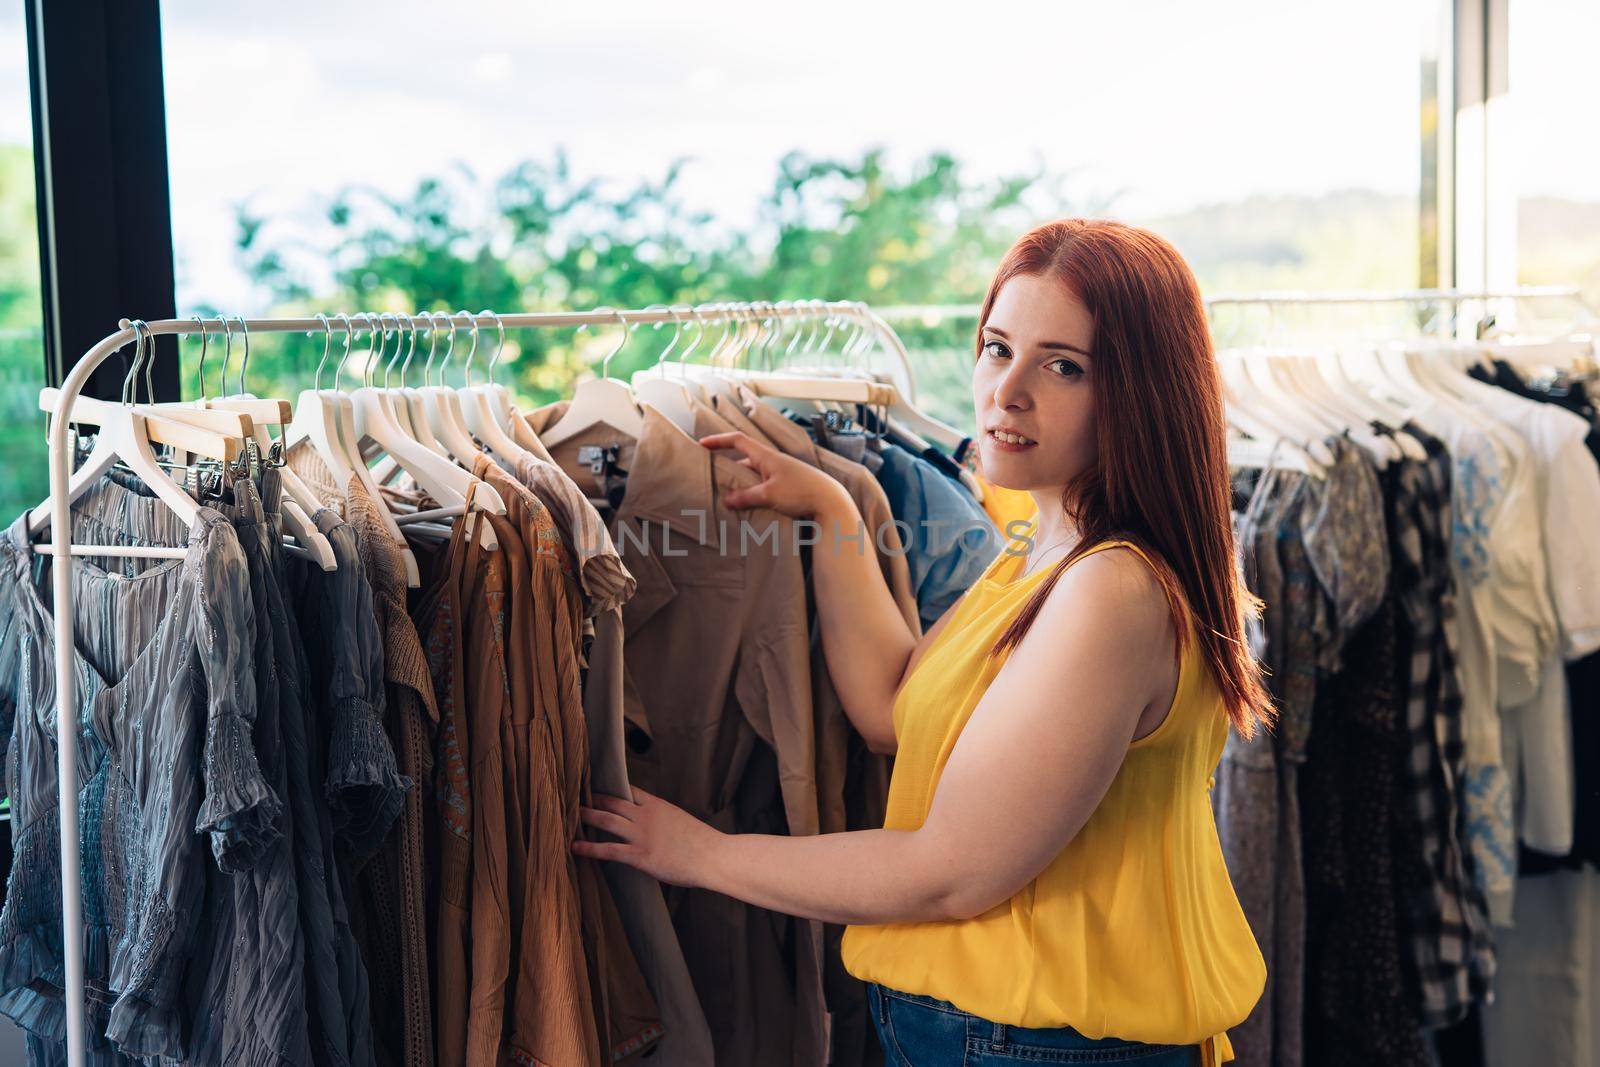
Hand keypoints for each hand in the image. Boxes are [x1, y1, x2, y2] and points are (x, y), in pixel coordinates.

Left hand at [573, 786, 722, 888]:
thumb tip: (657, 829)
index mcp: (658, 805)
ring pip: (606, 820)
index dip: (611, 787)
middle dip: (592, 798)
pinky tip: (575, 847)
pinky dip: (589, 847)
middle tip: (574, 795)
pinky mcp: (638, 855)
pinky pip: (608, 849)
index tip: (595, 784)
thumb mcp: (682, 823)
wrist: (712, 857)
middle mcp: (646, 815)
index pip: (629, 790)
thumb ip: (665, 822)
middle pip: (612, 801)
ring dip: (586, 816)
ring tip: (568, 814)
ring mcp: (641, 834)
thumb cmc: (703, 844)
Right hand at [699, 431, 854, 519]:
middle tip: (712, 477)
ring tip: (727, 497)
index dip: (719, 440)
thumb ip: (745, 496)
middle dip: (727, 467)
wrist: (831, 501)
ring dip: (741, 484)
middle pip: (744, 459)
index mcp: (767, 456)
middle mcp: (773, 462)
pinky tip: (749, 505)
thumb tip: (726, 500)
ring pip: (753, 475)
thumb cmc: (803, 492)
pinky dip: (752, 492)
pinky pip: (762, 486)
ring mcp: (781, 473)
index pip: (738, 440)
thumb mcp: (769, 494)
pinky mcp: (787, 486)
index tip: (702, 444)